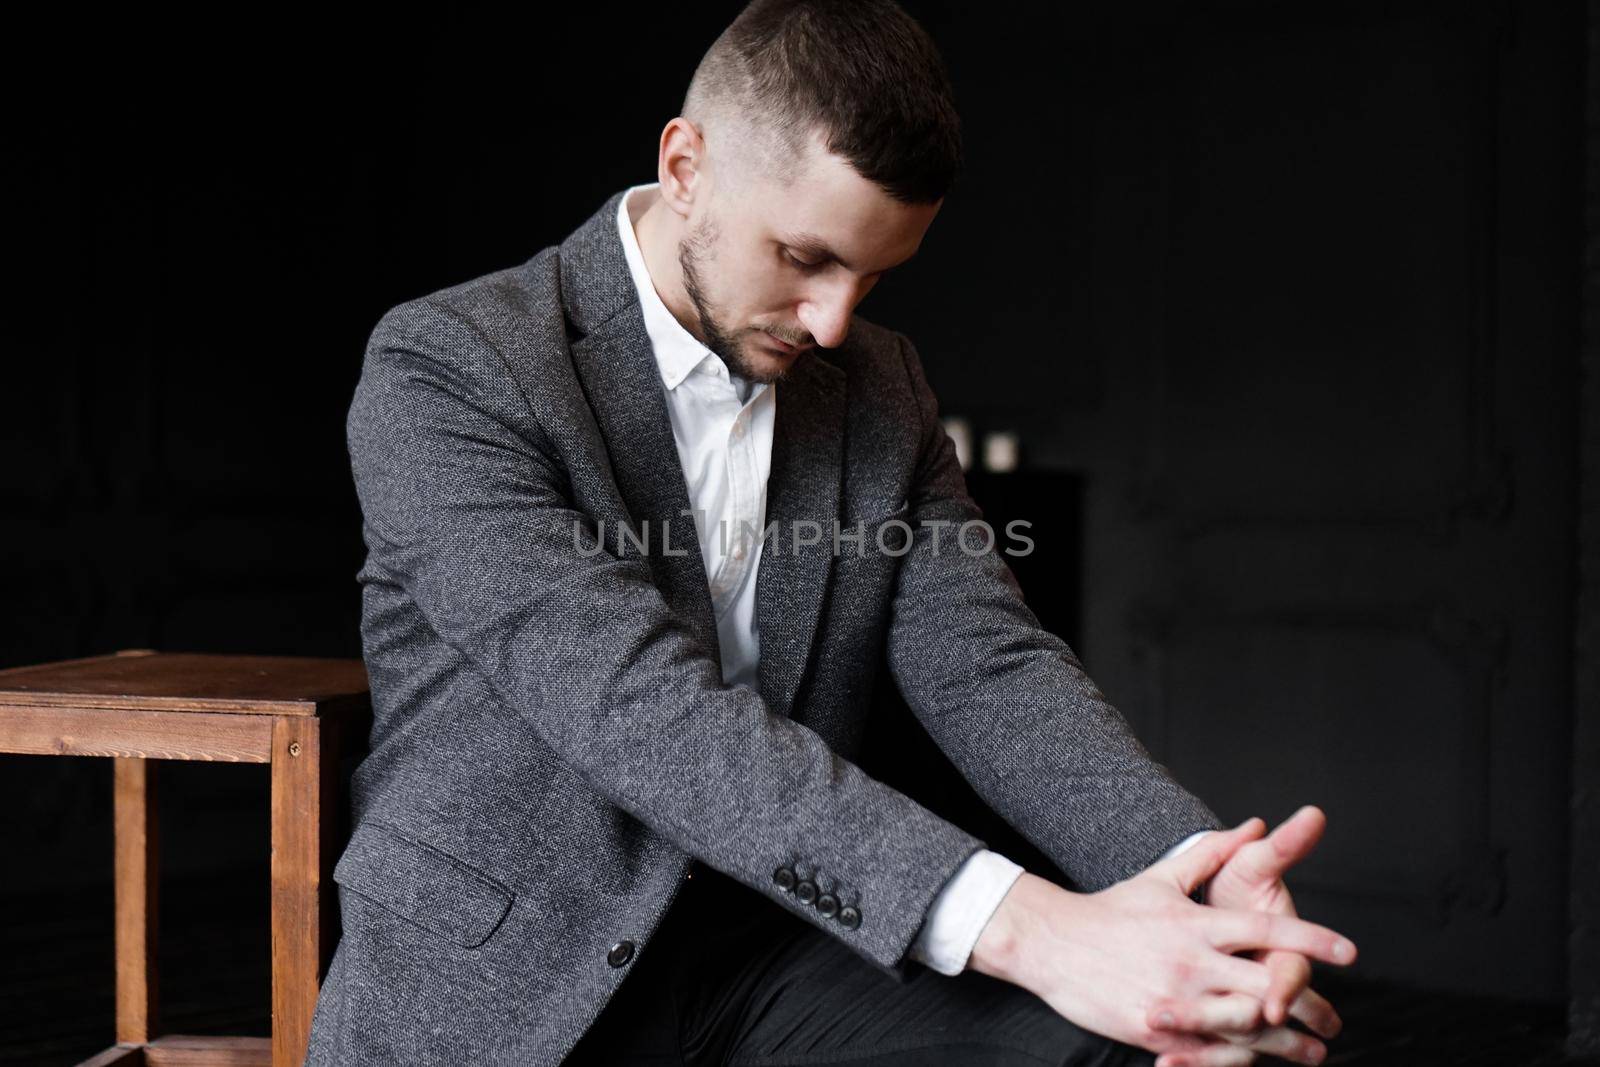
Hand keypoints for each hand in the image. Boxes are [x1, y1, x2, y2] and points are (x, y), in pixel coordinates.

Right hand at [967, 819, 1357, 1062]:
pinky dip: (1241, 1058)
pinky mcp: (1157, 1030)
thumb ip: (1211, 853)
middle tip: (1337, 1018)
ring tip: (1313, 1051)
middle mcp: (1191, 962)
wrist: (1053, 943)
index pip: (1268, 931)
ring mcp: (1175, 999)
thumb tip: (1255, 827)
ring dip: (1286, 1043)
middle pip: (1267, 987)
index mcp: (1197, 923)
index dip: (1314, 941)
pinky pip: (1210, 1051)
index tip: (1350, 952)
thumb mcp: (1162, 877)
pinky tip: (1260, 1061)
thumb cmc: (1112, 910)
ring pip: (1246, 1027)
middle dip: (1309, 1005)